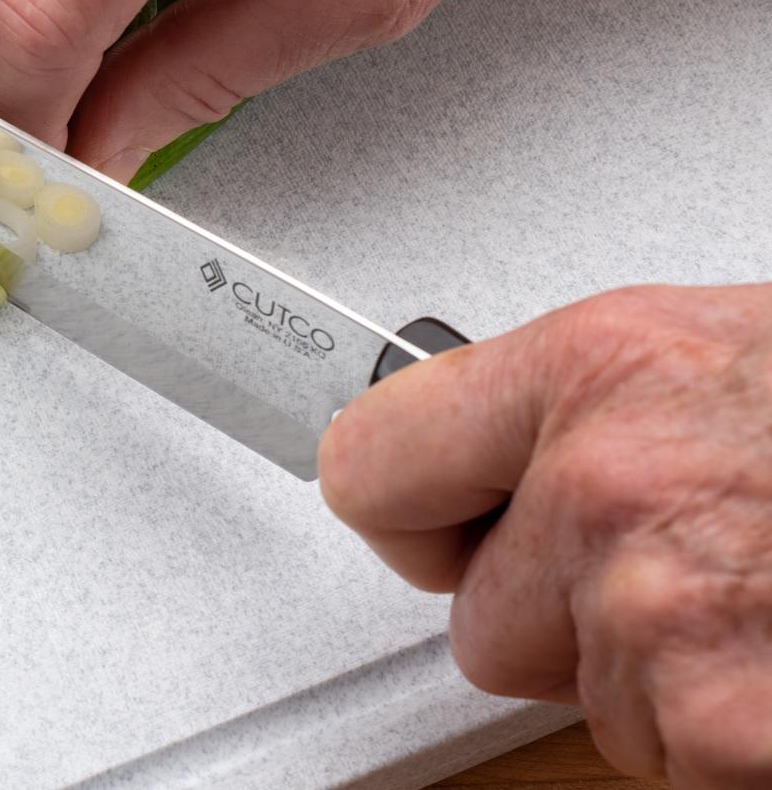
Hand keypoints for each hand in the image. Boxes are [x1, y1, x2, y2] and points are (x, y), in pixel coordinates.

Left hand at [319, 284, 771, 786]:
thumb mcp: (726, 353)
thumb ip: (592, 406)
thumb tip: (504, 453)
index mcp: (600, 369)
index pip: (372, 465)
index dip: (414, 510)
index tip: (438, 521)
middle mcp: (607, 489)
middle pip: (478, 620)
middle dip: (563, 617)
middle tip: (686, 571)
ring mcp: (659, 620)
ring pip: (584, 704)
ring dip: (664, 681)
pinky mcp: (718, 734)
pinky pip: (670, 767)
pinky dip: (730, 740)